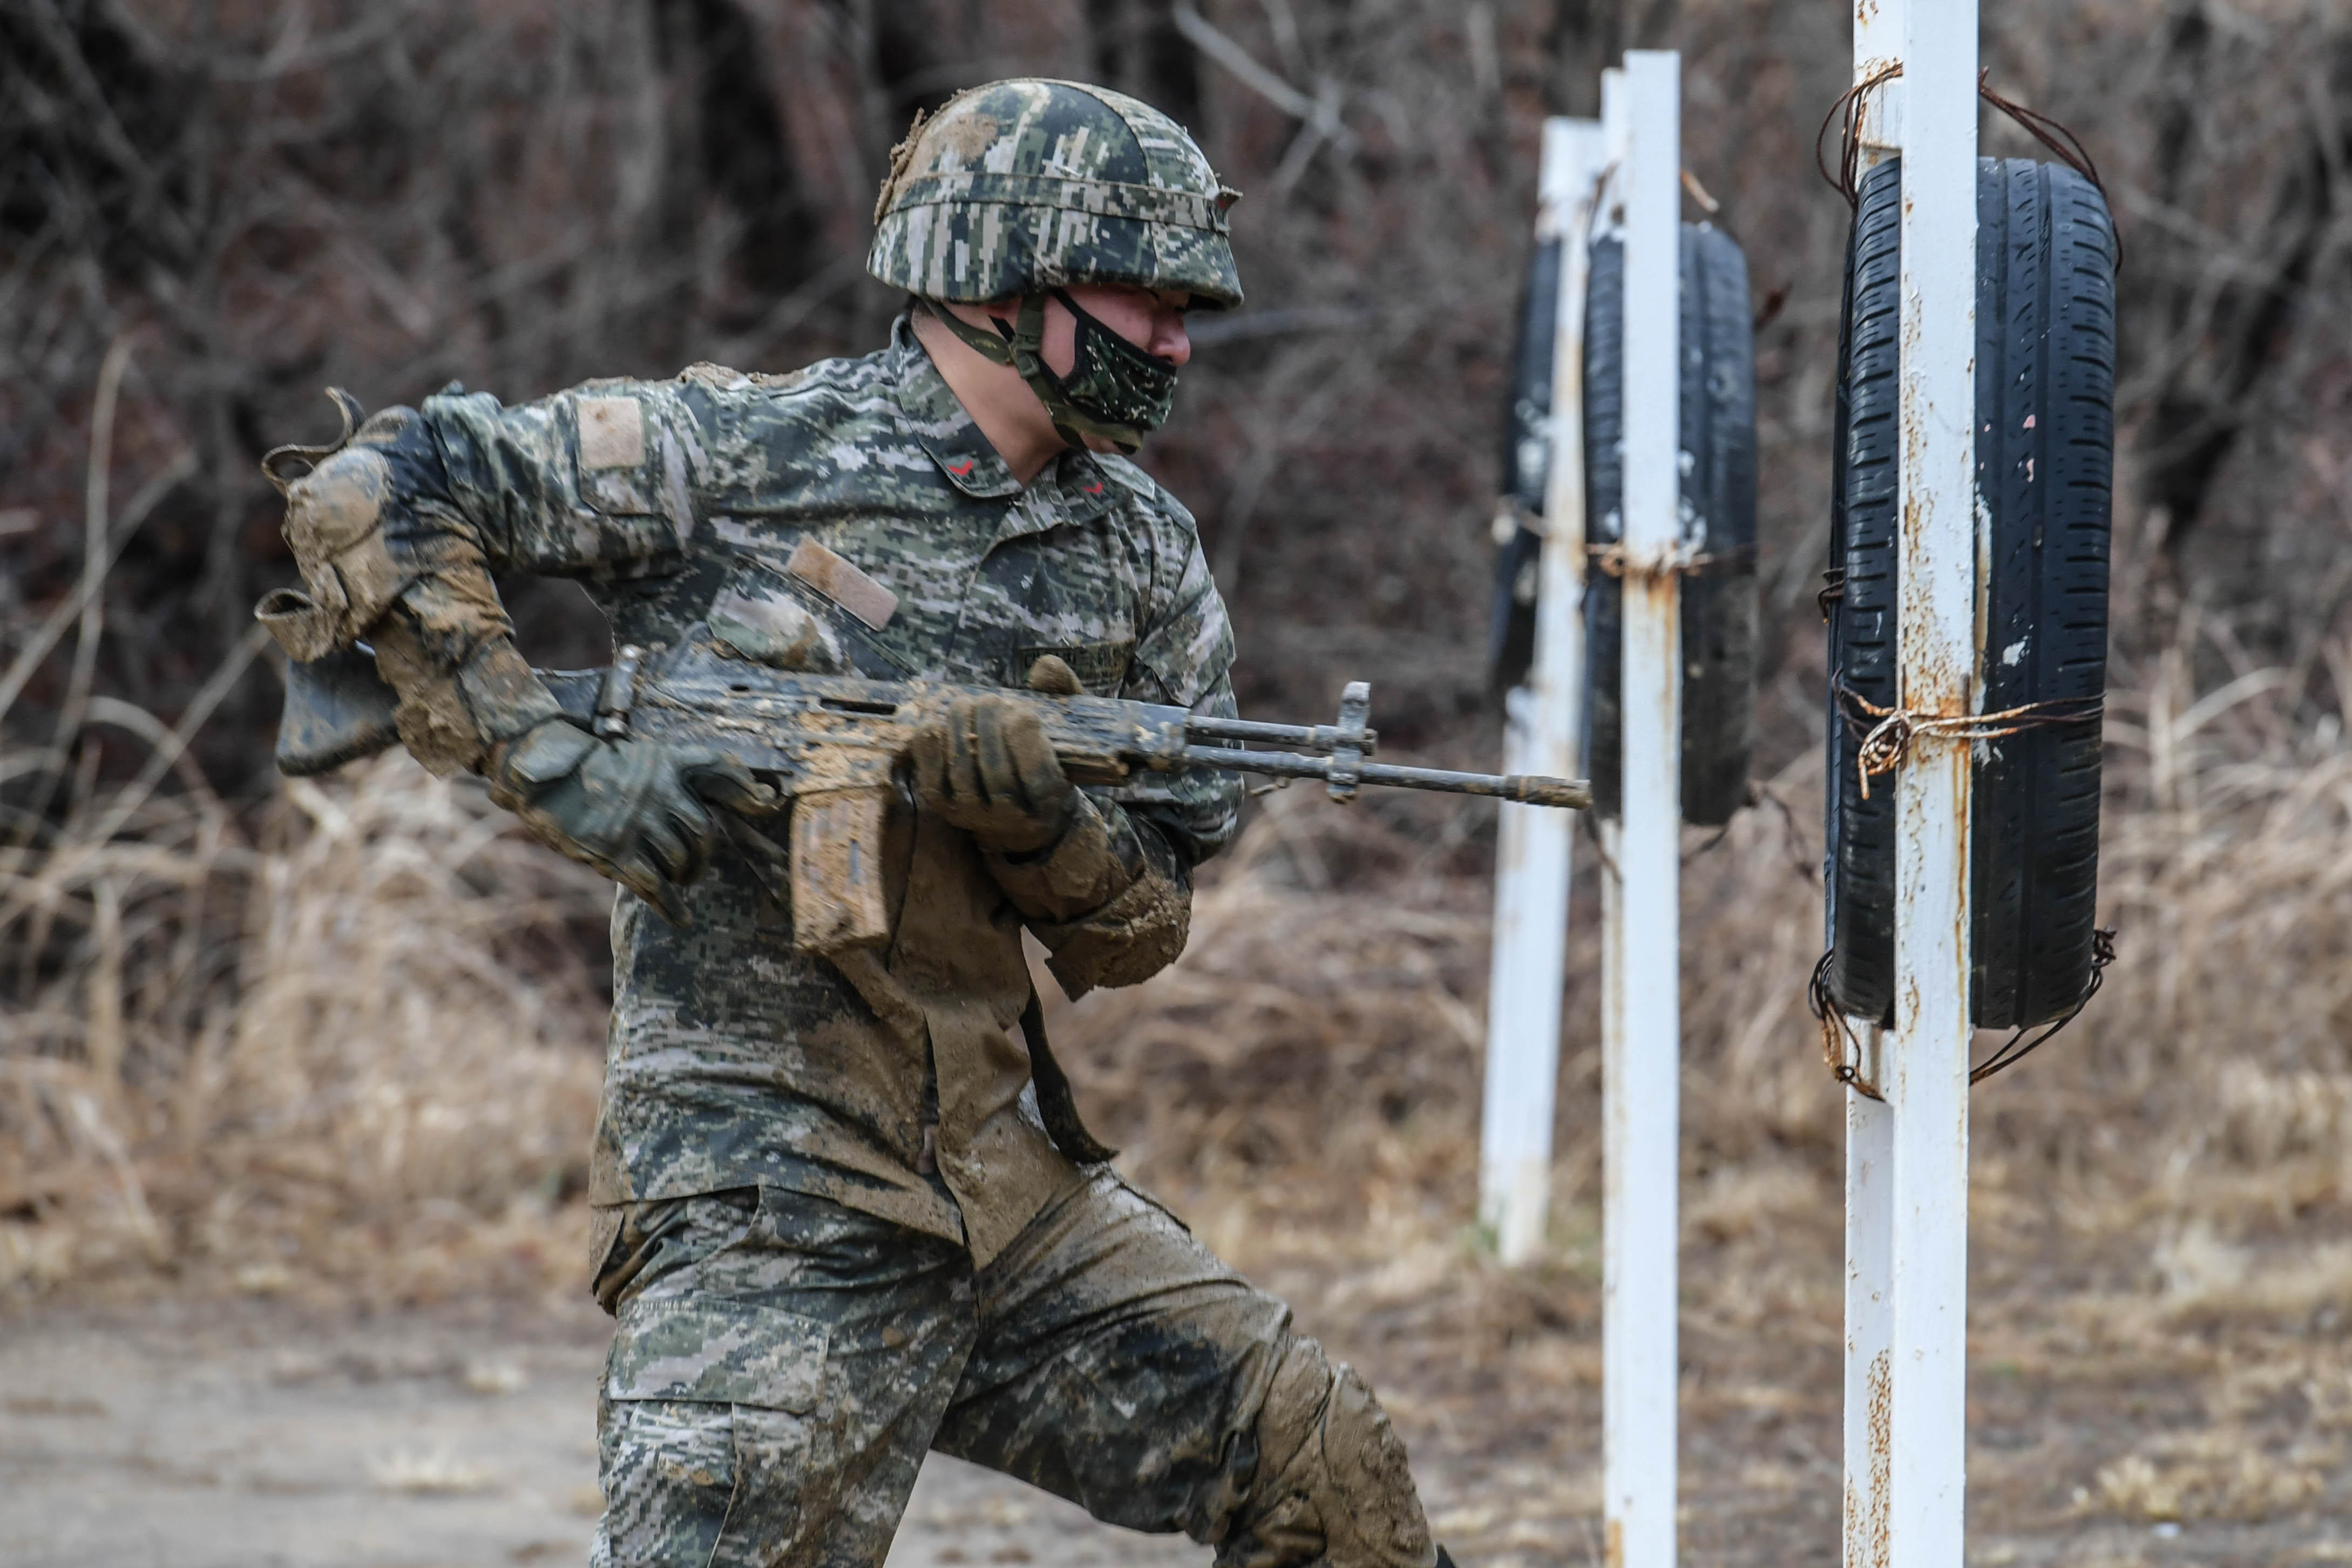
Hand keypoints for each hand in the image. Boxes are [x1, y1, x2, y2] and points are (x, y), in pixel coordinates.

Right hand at [488, 720, 772, 922]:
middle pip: (704, 830)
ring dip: (686, 876)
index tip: (767, 801)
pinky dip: (671, 906)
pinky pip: (655, 885)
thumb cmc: (592, 768)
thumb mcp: (640, 758)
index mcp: (666, 763)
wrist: (543, 772)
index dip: (746, 788)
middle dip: (705, 854)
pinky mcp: (617, 852)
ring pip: (681, 859)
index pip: (718, 770)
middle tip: (697, 867)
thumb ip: (677, 773)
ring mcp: (638, 824)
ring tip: (680, 881)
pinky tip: (679, 919)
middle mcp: (659, 793)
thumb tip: (734, 792)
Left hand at [911, 693, 1076, 855]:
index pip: (1039, 777)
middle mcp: (1013, 818)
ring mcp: (976, 816)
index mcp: (1050, 803)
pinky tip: (934, 724)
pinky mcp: (947, 810)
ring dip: (959, 730)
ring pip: (963, 773)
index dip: (1027, 739)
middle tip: (989, 701)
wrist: (1020, 814)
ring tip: (964, 704)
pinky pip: (932, 780)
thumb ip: (1062, 694)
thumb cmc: (1046, 759)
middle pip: (997, 773)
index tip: (1023, 712)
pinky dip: (929, 749)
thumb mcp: (1066, 728)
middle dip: (990, 728)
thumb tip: (1046, 665)